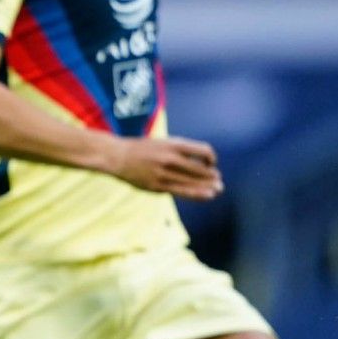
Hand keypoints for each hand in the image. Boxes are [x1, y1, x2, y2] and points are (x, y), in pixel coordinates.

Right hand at [104, 135, 223, 199]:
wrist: (118, 157)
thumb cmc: (144, 149)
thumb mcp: (164, 143)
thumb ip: (182, 151)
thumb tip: (204, 162)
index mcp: (173, 144)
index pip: (203, 151)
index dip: (211, 158)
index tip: (211, 163)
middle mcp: (170, 158)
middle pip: (200, 169)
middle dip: (211, 176)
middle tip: (219, 180)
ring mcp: (163, 173)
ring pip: (192, 182)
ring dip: (207, 186)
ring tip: (218, 190)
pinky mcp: (157, 186)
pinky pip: (182, 191)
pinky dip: (197, 193)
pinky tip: (207, 195)